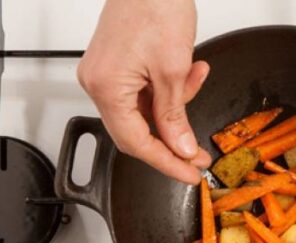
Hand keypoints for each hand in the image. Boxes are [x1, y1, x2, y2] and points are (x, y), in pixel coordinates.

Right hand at [77, 0, 211, 184]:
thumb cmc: (155, 6)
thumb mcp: (174, 69)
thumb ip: (175, 115)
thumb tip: (180, 147)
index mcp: (107, 87)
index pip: (136, 142)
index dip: (166, 163)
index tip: (188, 173)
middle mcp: (98, 82)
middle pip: (136, 131)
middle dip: (172, 142)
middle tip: (197, 155)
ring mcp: (105, 74)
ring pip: (142, 111)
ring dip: (174, 107)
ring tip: (197, 82)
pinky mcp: (116, 65)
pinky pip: (142, 92)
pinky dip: (168, 90)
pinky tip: (190, 72)